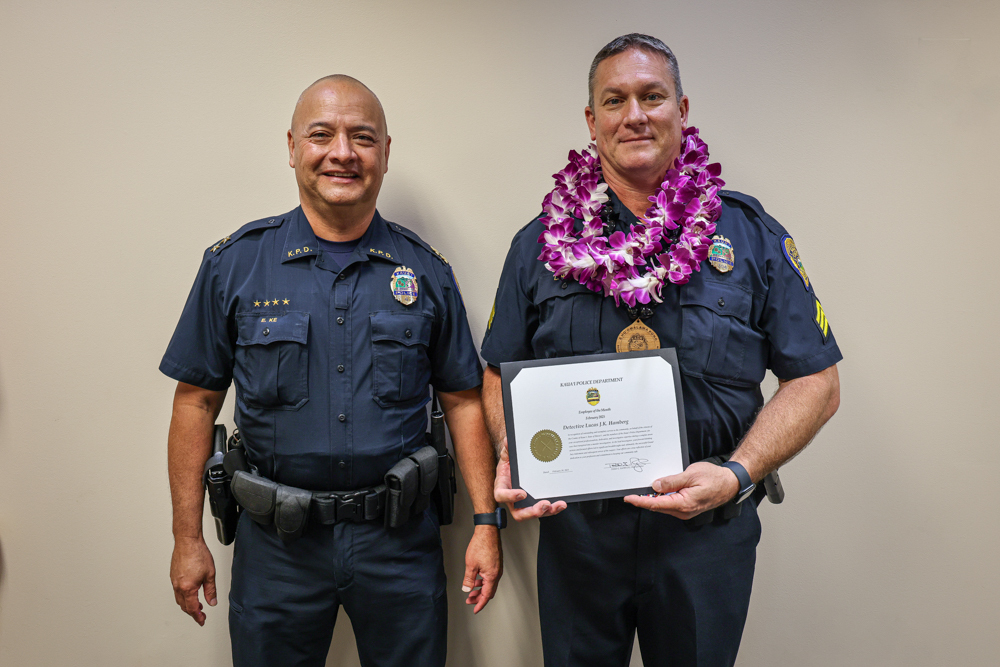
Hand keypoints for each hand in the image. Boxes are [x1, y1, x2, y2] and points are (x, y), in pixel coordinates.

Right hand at [170, 536, 216, 625]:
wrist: (188, 541)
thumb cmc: (198, 554)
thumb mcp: (210, 574)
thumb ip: (210, 591)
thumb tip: (212, 602)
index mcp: (188, 588)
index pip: (192, 608)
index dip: (197, 616)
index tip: (201, 620)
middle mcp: (178, 586)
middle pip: (184, 606)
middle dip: (193, 612)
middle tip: (201, 615)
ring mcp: (174, 581)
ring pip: (179, 599)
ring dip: (187, 605)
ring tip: (196, 606)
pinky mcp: (173, 576)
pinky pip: (177, 591)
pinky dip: (183, 597)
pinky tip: (190, 594)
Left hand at [461, 525, 501, 613]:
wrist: (488, 531)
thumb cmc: (481, 545)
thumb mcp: (470, 565)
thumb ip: (468, 579)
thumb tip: (466, 589)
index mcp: (492, 576)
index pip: (486, 596)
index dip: (480, 604)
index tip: (475, 609)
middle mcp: (497, 573)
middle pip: (489, 591)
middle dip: (479, 597)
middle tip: (470, 600)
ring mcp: (497, 568)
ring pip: (489, 584)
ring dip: (480, 589)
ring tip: (471, 590)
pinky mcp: (496, 563)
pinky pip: (490, 577)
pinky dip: (483, 581)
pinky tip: (476, 579)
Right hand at [494, 440, 566, 519]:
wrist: (517, 462)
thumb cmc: (510, 460)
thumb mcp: (508, 452)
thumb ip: (508, 448)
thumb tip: (509, 441)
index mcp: (503, 486)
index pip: (501, 495)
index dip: (510, 497)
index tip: (522, 493)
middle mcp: (512, 498)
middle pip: (518, 513)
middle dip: (532, 512)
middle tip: (543, 505)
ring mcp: (525, 502)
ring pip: (533, 513)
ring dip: (547, 512)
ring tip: (557, 505)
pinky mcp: (535, 503)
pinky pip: (543, 509)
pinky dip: (553, 508)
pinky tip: (561, 503)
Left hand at [624, 462, 739, 519]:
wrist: (730, 483)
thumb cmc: (714, 478)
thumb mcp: (691, 474)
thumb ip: (672, 481)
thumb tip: (656, 486)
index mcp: (684, 504)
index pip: (656, 504)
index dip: (640, 501)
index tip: (628, 498)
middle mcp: (684, 511)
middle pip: (658, 506)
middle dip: (643, 499)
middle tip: (631, 490)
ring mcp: (685, 511)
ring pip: (663, 506)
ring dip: (653, 499)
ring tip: (642, 489)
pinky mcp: (687, 508)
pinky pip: (670, 504)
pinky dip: (662, 498)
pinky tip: (657, 490)